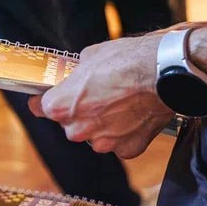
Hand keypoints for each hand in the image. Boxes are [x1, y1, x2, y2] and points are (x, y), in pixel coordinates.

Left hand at [29, 33, 172, 158]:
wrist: (165, 73)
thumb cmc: (127, 62)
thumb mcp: (90, 56)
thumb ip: (76, 74)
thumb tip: (76, 76)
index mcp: (61, 106)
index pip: (41, 108)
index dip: (43, 102)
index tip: (43, 101)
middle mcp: (78, 128)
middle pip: (70, 124)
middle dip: (80, 113)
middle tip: (97, 97)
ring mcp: (104, 142)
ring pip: (95, 136)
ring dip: (102, 125)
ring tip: (119, 104)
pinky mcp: (128, 149)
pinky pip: (120, 144)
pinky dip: (125, 133)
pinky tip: (133, 116)